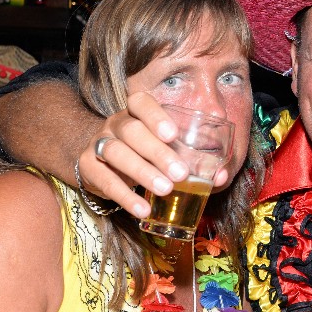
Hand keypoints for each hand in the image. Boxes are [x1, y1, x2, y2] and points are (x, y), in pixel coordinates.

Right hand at [78, 92, 230, 216]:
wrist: (98, 161)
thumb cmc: (143, 153)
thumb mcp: (164, 151)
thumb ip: (192, 160)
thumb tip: (223, 174)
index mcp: (135, 113)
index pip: (140, 102)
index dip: (156, 116)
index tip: (173, 135)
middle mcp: (115, 124)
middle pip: (133, 131)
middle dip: (158, 152)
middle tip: (181, 173)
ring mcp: (99, 143)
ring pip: (117, 153)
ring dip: (142, 172)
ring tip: (165, 190)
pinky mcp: (87, 167)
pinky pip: (104, 180)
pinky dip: (125, 197)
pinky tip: (143, 209)